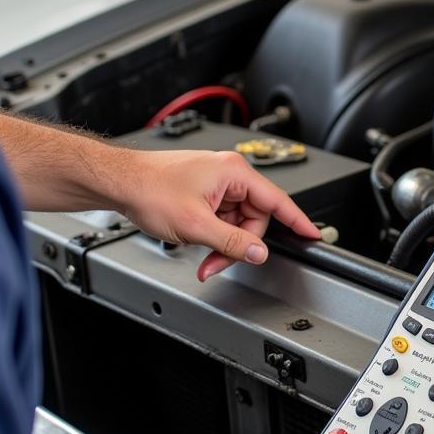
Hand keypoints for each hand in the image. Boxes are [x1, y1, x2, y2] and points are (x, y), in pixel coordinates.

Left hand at [120, 149, 319, 279]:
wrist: (120, 183)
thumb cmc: (150, 189)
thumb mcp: (196, 224)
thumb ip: (232, 242)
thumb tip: (259, 252)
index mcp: (234, 172)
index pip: (278, 201)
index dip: (298, 221)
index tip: (313, 235)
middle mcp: (229, 174)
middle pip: (254, 219)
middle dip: (237, 244)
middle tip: (217, 261)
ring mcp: (217, 183)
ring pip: (236, 223)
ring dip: (221, 243)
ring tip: (200, 252)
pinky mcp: (205, 192)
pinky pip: (221, 219)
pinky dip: (211, 235)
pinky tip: (195, 240)